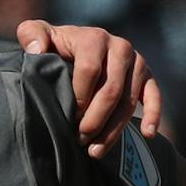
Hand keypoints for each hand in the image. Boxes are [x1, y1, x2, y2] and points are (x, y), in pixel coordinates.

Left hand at [19, 21, 163, 157]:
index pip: (89, 70)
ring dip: (113, 129)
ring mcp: (136, 62)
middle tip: (80, 139)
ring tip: (94, 151)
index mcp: (94, 38)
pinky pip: (154, 96)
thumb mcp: (37, 34)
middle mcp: (120, 47)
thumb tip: (37, 50)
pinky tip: (148, 134)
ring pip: (129, 101)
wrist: (75, 45)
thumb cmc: (53, 45)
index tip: (68, 117)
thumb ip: (31, 35)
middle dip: (95, 119)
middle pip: (111, 89)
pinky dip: (154, 115)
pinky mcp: (147, 76)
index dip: (79, 96)